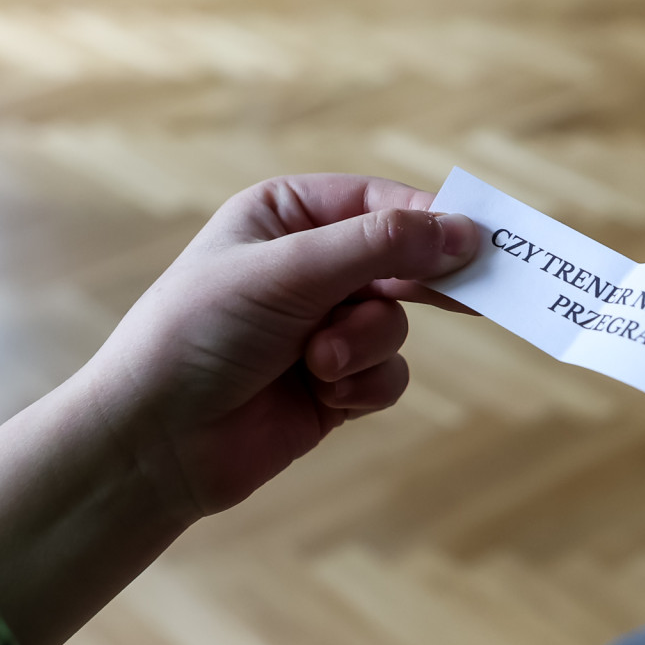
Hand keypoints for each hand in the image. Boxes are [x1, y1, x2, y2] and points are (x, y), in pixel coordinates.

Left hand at [0, 174, 475, 644]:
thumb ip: (381, 247)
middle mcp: (308, 266)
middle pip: (402, 262)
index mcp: (286, 217)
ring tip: (320, 363)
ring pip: (397, 325)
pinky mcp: (333, 384)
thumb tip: (466, 231)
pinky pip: (387, 375)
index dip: (432, 222)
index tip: (481, 244)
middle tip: (488, 293)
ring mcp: (322, 328)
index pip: (381, 204)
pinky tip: (325, 395)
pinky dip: (363, 386)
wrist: (156, 440)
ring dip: (367, 346)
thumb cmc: (199, 334)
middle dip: (423, 285)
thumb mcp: (290, 272)